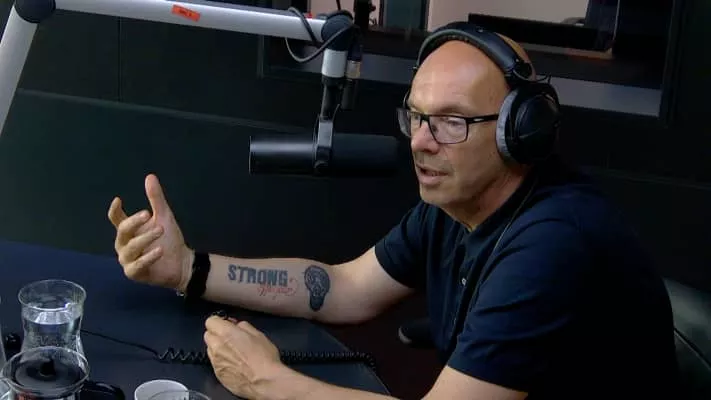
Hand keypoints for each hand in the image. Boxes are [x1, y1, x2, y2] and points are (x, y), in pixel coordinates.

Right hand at [108, 174, 191, 290]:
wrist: (182, 262)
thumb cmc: (170, 239)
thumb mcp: (164, 216)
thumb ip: (156, 199)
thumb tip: (150, 176)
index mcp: (129, 230)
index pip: (116, 219)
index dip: (114, 210)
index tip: (118, 200)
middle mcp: (124, 244)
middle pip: (122, 231)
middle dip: (134, 222)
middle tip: (148, 214)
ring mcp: (128, 260)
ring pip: (130, 248)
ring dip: (145, 238)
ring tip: (160, 230)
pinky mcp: (134, 273)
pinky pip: (137, 265)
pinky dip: (148, 258)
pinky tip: (159, 250)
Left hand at [204, 316, 283, 398]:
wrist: (264, 382)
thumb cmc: (264, 358)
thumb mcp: (258, 334)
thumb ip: (243, 326)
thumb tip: (236, 325)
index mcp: (226, 334)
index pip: (210, 321)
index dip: (219, 321)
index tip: (227, 324)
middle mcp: (217, 347)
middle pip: (208, 335)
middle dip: (217, 334)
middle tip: (230, 337)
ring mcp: (215, 362)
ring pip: (210, 349)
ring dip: (218, 347)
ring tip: (233, 352)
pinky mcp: (217, 374)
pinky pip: (214, 363)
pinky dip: (221, 360)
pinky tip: (234, 363)